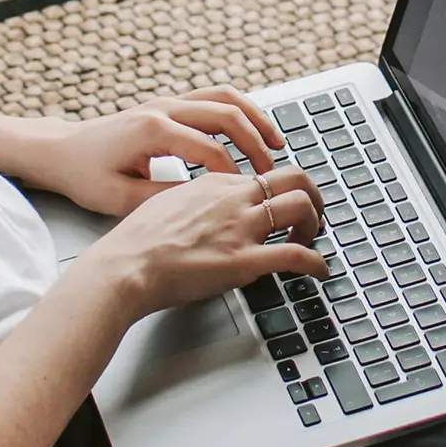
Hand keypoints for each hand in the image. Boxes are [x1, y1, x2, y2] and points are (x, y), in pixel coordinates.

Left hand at [16, 89, 286, 216]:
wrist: (60, 151)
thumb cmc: (86, 176)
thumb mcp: (120, 198)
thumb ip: (165, 198)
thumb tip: (206, 200)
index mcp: (152, 131)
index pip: (209, 149)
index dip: (233, 175)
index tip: (246, 195)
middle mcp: (162, 108)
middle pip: (225, 114)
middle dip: (255, 142)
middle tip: (272, 169)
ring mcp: (166, 102)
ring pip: (224, 98)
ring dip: (254, 118)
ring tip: (277, 142)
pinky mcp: (167, 104)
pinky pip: (213, 98)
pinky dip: (239, 111)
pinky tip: (253, 131)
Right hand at [79, 165, 327, 319]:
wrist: (126, 264)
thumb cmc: (137, 242)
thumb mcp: (167, 203)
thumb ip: (196, 203)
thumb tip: (208, 212)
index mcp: (216, 183)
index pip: (264, 175)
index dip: (282, 191)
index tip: (284, 206)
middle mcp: (234, 198)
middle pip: (295, 177)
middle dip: (313, 196)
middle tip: (314, 216)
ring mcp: (240, 227)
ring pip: (301, 205)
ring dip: (315, 224)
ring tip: (313, 240)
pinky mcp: (243, 260)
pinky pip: (295, 254)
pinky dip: (316, 262)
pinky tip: (319, 271)